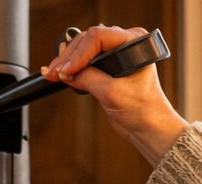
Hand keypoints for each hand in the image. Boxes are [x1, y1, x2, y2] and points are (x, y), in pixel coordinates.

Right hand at [40, 25, 189, 165]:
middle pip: (88, 40)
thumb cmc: (143, 110)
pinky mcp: (108, 68)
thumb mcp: (112, 93)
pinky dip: (72, 66)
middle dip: (69, 57)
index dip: (79, 53)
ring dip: (67, 61)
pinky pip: (86, 60)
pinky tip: (60, 72)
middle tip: (54, 72)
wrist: (149, 128)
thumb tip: (65, 72)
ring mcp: (116, 55)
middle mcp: (125, 44)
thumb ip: (89, 78)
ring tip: (53, 73)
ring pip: (84, 49)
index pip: (98, 37)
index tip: (66, 71)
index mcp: (133, 42)